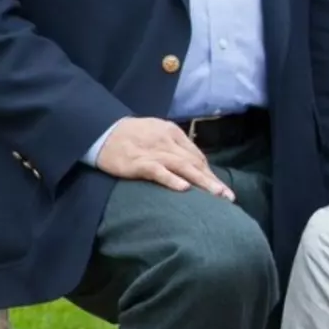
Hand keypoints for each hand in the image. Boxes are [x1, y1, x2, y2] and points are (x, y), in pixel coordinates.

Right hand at [94, 116, 234, 199]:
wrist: (101, 131)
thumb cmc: (131, 136)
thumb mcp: (156, 134)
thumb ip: (174, 147)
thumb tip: (193, 166)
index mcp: (173, 133)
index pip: (196, 156)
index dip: (210, 173)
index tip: (222, 189)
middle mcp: (167, 141)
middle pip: (194, 162)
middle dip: (212, 180)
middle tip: (228, 196)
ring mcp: (153, 151)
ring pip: (183, 166)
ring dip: (202, 181)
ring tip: (216, 195)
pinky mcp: (138, 162)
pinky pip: (158, 171)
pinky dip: (171, 179)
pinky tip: (184, 188)